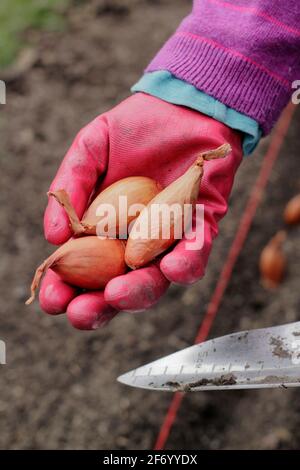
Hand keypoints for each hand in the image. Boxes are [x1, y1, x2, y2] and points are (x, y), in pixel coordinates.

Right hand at [41, 93, 241, 328]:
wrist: (184, 106)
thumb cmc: (135, 129)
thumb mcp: (90, 149)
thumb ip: (70, 186)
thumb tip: (52, 235)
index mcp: (105, 230)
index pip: (82, 270)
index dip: (66, 289)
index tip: (52, 298)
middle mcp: (136, 242)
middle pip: (118, 286)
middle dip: (99, 306)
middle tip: (81, 312)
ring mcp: (169, 239)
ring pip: (157, 278)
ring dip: (139, 291)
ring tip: (118, 294)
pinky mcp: (201, 226)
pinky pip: (197, 250)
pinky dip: (186, 261)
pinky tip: (171, 266)